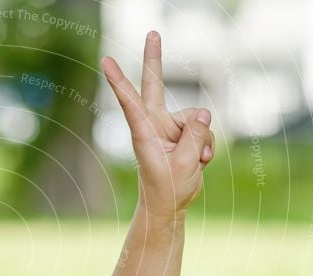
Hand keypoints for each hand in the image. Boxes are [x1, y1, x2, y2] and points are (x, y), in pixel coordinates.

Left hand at [102, 31, 213, 219]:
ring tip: (194, 162)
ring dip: (202, 141)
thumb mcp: (185, 164)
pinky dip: (206, 145)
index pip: (130, 102)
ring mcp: (170, 127)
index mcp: (144, 133)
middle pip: (155, 85)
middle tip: (152, 33)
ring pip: (196, 118)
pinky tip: (200, 161)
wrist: (169, 205)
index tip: (106, 61)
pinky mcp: (184, 133)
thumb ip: (195, 136)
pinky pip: (203, 129)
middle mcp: (154, 125)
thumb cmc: (167, 188)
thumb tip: (203, 110)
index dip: (120, 81)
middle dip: (155, 59)